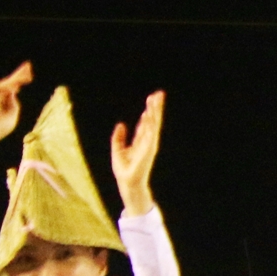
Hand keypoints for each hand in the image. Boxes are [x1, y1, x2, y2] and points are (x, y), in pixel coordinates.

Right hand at [0, 61, 32, 156]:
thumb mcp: (11, 116)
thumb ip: (13, 104)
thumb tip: (14, 91)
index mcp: (4, 102)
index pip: (13, 89)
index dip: (20, 81)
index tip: (30, 76)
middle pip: (9, 83)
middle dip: (19, 75)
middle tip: (28, 66)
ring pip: (5, 83)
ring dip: (15, 77)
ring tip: (26, 71)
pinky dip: (7, 84)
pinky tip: (17, 82)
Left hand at [111, 91, 163, 215]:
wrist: (127, 182)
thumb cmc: (124, 169)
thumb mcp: (117, 150)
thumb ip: (118, 137)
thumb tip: (121, 124)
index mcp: (140, 141)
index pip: (145, 123)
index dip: (148, 111)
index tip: (151, 100)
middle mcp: (147, 140)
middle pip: (152, 120)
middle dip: (155, 107)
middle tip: (159, 93)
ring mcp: (149, 143)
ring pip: (153, 123)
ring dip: (155, 110)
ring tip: (157, 98)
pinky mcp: (149, 148)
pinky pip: (151, 132)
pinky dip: (151, 122)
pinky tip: (152, 113)